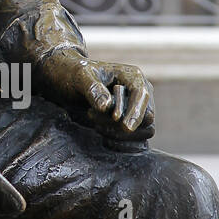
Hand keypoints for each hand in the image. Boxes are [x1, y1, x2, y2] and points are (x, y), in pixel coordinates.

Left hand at [34, 49, 154, 140]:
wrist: (71, 84)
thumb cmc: (77, 75)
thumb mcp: (80, 77)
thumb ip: (93, 89)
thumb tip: (107, 107)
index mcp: (132, 76)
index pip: (143, 95)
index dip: (136, 111)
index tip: (126, 127)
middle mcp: (140, 93)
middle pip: (147, 117)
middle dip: (122, 124)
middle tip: (92, 116)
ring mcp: (138, 109)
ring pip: (143, 131)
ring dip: (120, 134)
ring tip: (95, 123)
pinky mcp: (132, 123)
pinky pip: (137, 140)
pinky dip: (122, 143)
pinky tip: (104, 138)